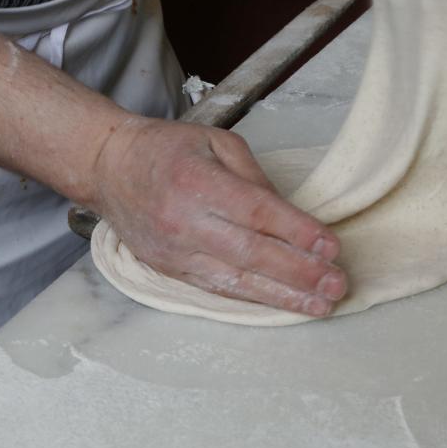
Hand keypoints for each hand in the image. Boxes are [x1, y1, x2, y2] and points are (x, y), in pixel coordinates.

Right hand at [90, 117, 346, 316]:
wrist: (108, 168)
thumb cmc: (166, 149)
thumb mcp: (215, 142)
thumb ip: (254, 178)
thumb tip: (290, 216)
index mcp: (196, 180)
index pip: (256, 212)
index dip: (297, 232)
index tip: (331, 246)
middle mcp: (183, 221)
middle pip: (250, 254)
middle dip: (299, 273)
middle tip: (337, 284)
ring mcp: (174, 251)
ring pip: (235, 282)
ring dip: (282, 296)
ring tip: (320, 305)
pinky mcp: (168, 270)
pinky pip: (216, 290)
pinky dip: (252, 299)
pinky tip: (282, 305)